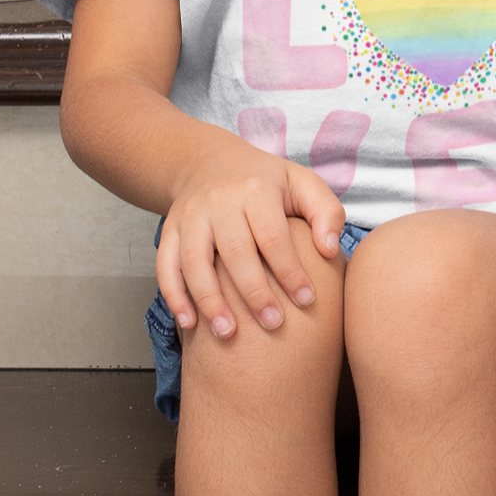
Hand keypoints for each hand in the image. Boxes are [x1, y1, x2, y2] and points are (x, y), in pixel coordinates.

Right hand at [155, 132, 344, 338]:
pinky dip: (174, 296)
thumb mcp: (303, 182)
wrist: (210, 162)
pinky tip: (190, 323)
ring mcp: (190, 217)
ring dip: (210, 301)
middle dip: (254, 293)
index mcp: (256, 190)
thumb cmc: (266, 181)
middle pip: (235, 252)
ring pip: (195, 262)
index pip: (274, 237)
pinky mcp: (169, 231)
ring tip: (228, 333)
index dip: (290, 271)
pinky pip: (166, 266)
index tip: (307, 300)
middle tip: (273, 324)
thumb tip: (329, 250)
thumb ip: (326, 212)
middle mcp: (219, 202)